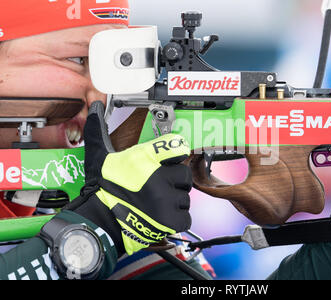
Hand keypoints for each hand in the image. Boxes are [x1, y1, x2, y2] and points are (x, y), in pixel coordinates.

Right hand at [68, 101, 191, 255]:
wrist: (98, 222)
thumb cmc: (101, 190)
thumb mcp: (99, 156)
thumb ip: (99, 130)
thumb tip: (94, 107)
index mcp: (145, 159)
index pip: (177, 145)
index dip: (177, 150)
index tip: (174, 156)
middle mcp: (158, 178)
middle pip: (184, 174)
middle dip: (175, 181)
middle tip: (160, 186)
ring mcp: (166, 200)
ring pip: (185, 198)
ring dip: (175, 201)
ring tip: (157, 203)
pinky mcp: (170, 221)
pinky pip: (185, 217)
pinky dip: (176, 219)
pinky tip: (161, 216)